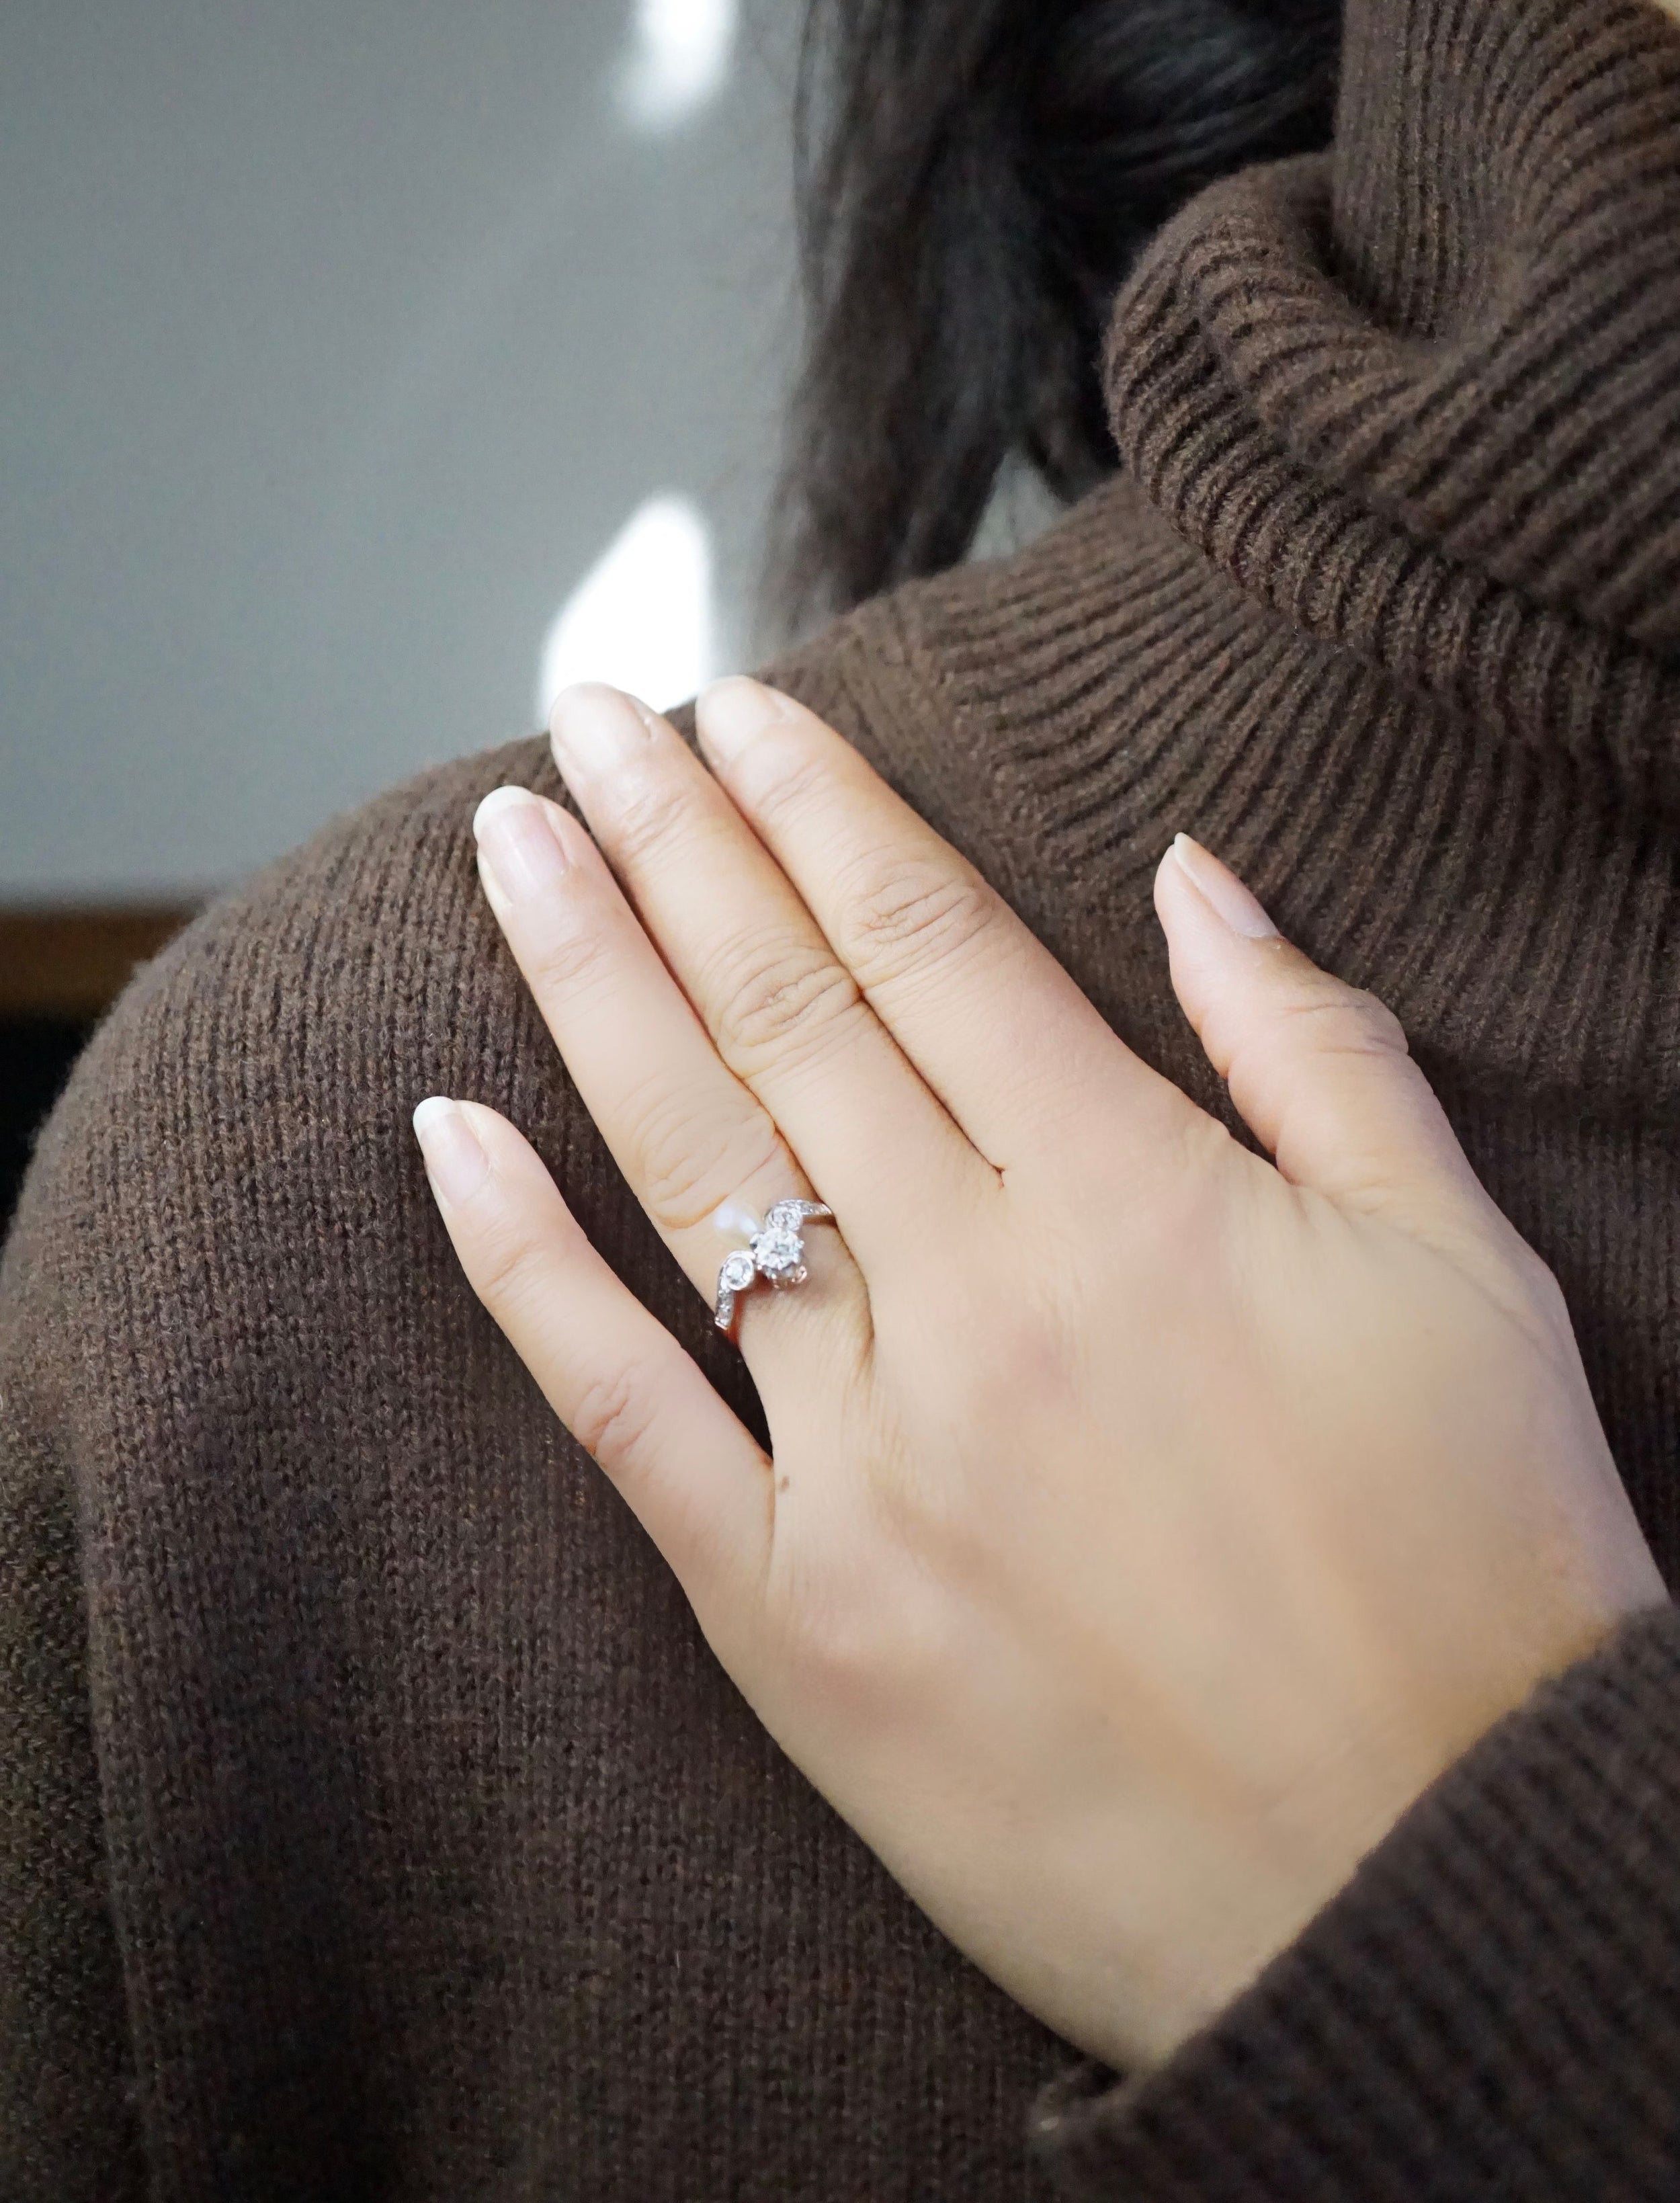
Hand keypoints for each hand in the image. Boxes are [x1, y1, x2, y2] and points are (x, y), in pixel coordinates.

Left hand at [414, 677, 1663, 2070]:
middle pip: (786, 1015)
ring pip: (692, 1168)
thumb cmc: (1479, 1573)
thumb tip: (1195, 873)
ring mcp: (871, 1458)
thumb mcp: (1464, 1271)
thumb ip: (1318, 1048)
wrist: (1435, 1889)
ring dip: (587, 982)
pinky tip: (443, 1139)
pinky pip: (623, 1415)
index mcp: (1137, 1199)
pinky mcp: (799, 1610)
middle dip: (675, 842)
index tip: (739, 708)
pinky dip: (520, 1271)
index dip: (820, 805)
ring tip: (511, 842)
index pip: (928, 940)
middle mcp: (981, 1301)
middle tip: (588, 714)